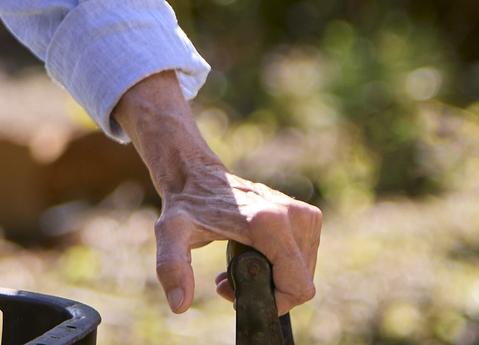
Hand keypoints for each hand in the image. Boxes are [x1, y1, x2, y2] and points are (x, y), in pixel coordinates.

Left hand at [113, 71, 320, 314]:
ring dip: (273, 279)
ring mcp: (305, 215)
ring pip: (303, 273)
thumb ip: (172, 268)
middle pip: (300, 283)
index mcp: (269, 223)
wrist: (196, 173)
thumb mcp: (170, 233)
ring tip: (235, 265)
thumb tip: (179, 305)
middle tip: (228, 278)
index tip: (237, 294)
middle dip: (268, 291)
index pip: (297, 286)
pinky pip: (305, 259)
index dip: (274, 301)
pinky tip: (252, 256)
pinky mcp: (308, 215)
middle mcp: (293, 216)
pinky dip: (282, 266)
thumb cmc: (185, 204)